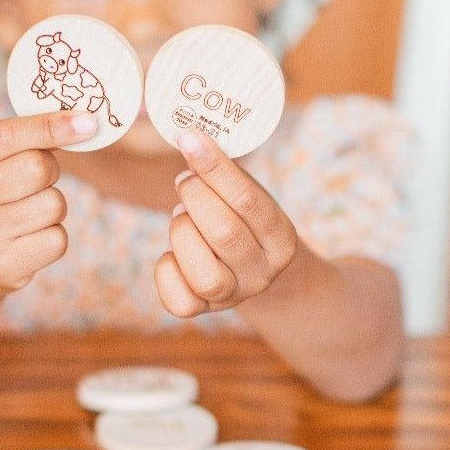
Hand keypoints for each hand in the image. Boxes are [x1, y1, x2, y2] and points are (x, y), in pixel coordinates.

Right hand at [0, 112, 96, 296]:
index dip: (49, 126)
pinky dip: (53, 235)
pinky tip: (30, 238)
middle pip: (36, 167)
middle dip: (50, 169)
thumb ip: (24, 139)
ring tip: (28, 212)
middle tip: (35, 180)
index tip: (87, 121)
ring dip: (53, 205)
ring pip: (53, 204)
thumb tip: (83, 124)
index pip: (5, 136)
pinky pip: (57, 238)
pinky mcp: (2, 267)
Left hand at [155, 129, 298, 316]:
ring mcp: (234, 296)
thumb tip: (188, 139)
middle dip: (194, 197)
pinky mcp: (203, 312)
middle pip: (224, 233)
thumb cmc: (244, 221)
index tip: (189, 138)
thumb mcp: (249, 196)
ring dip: (182, 233)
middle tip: (185, 180)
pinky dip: (167, 268)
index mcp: (282, 239)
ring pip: (203, 273)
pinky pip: (178, 300)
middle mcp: (262, 273)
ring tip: (182, 217)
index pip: (249, 200)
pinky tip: (174, 251)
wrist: (254, 272)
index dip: (215, 167)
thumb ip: (226, 176)